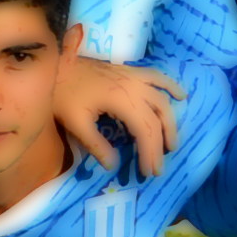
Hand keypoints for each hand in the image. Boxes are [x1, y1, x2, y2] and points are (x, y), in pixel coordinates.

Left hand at [57, 57, 184, 176]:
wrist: (55, 64)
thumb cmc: (62, 94)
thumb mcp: (75, 123)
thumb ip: (96, 145)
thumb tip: (113, 165)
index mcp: (121, 99)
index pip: (144, 130)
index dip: (149, 153)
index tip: (148, 172)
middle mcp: (134, 86)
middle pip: (157, 118)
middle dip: (160, 144)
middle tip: (158, 166)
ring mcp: (134, 76)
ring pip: (162, 100)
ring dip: (170, 122)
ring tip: (171, 143)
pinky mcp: (130, 72)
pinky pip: (158, 77)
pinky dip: (171, 87)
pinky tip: (181, 97)